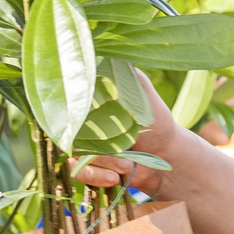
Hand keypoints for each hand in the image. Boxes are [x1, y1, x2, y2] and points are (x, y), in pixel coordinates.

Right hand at [72, 70, 178, 195]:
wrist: (166, 161)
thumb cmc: (157, 124)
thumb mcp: (143, 93)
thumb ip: (126, 75)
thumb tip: (101, 56)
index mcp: (93, 100)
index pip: (67, 99)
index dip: (74, 111)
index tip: (93, 121)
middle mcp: (83, 120)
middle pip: (68, 129)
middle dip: (99, 143)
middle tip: (126, 146)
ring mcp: (82, 143)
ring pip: (74, 153)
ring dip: (105, 162)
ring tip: (127, 162)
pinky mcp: (86, 166)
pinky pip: (78, 172)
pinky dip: (98, 176)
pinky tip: (115, 177)